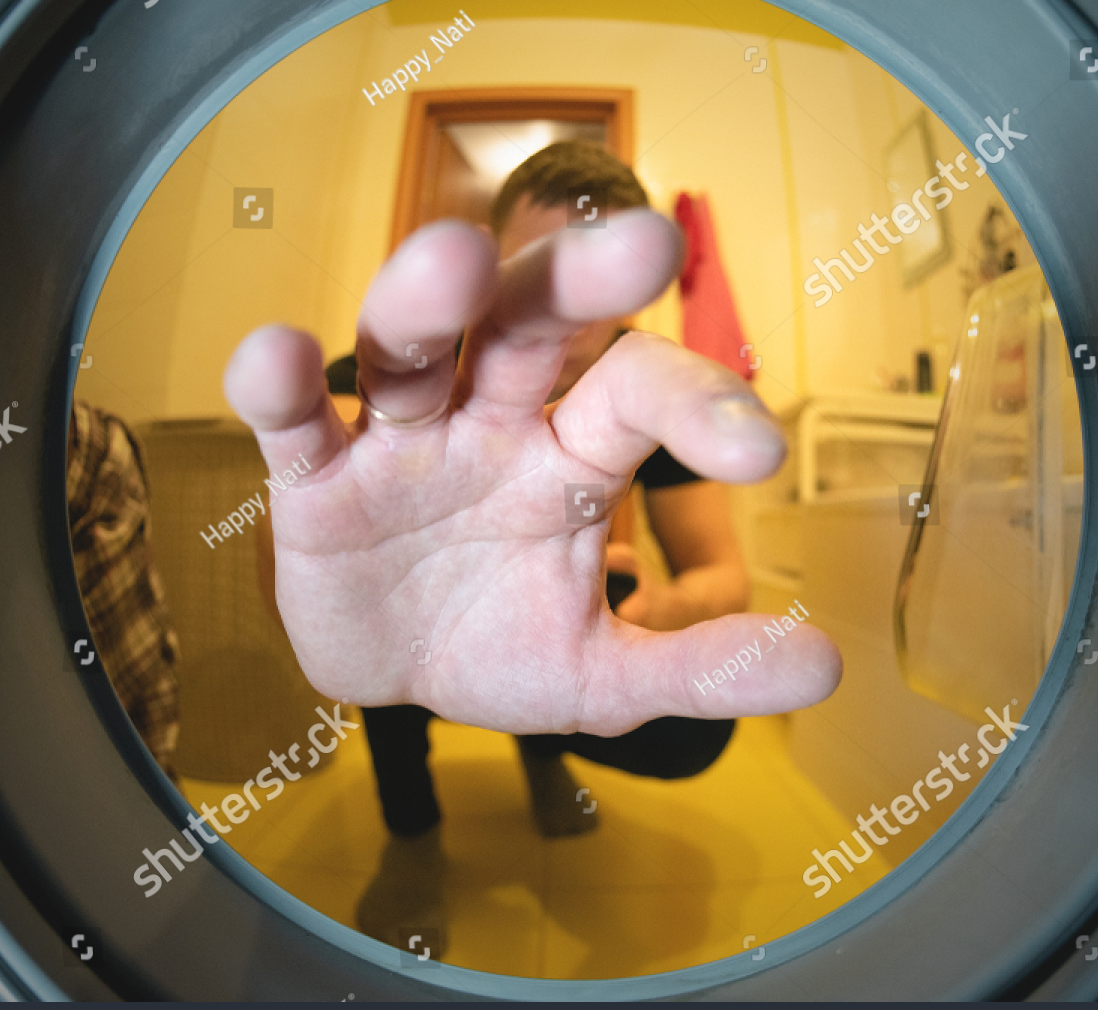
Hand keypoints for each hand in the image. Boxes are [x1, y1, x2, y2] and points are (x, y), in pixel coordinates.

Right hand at [223, 214, 838, 736]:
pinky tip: (273, 355)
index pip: (641, 394)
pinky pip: (293, 423)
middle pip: (531, 325)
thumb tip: (824, 666)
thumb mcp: (604, 672)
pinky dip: (276, 384)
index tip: (759, 450)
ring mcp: (400, 443)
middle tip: (645, 243)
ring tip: (455, 261)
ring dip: (428, 299)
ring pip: (411, 348)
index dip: (701, 406)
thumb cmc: (505, 644)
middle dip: (577, 279)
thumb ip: (700, 664)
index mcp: (574, 455)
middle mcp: (492, 423)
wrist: (395, 677)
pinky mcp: (314, 482)